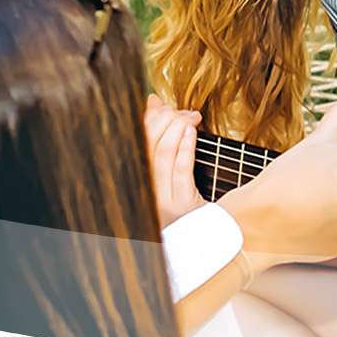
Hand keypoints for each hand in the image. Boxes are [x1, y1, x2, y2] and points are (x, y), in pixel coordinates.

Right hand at [144, 94, 205, 226]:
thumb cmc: (184, 197)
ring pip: (161, 156)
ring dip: (176, 130)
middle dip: (165, 121)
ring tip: (190, 118)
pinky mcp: (181, 206)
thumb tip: (153, 100)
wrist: (204, 235)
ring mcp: (161, 201)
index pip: (133, 141)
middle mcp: (143, 191)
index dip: (146, 119)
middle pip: (146, 145)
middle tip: (183, 112)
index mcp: (135, 180)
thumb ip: (158, 136)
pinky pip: (180, 172)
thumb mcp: (168, 169)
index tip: (162, 105)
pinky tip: (191, 133)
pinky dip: (185, 148)